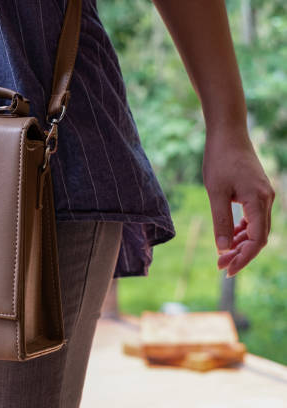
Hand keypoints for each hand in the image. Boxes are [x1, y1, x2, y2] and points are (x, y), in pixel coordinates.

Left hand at [202, 127, 274, 276]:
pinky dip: (242, 230)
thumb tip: (222, 248)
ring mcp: (264, 196)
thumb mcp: (215, 192)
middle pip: (259, 238)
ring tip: (221, 254)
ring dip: (241, 243)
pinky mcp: (258, 192)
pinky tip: (228, 236)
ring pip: (257, 229)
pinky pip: (254, 218)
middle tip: (220, 266)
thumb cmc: (220, 159)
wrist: (228, 134)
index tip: (226, 270)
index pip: (257, 240)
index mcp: (259, 201)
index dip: (243, 258)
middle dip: (240, 254)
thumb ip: (220, 220)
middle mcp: (267, 200)